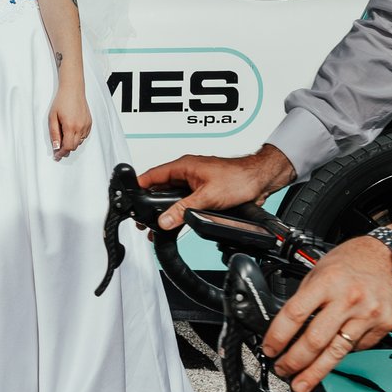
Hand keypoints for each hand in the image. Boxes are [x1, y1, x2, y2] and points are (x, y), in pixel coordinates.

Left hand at [49, 83, 91, 158]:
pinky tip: (72, 131)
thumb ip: (54, 134)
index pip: (67, 147)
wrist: (73, 90)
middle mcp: (81, 127)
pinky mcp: (89, 123)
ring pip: (79, 142)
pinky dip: (78, 137)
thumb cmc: (61, 101)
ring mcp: (86, 125)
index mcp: (70, 126)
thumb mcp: (52, 117)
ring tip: (64, 135)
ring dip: (72, 142)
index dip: (61, 153)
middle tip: (58, 148)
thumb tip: (56, 147)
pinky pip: (84, 136)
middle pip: (74, 147)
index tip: (57, 155)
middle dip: (66, 149)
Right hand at [139, 145, 297, 232]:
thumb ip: (183, 209)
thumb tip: (165, 220)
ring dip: (166, 209)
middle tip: (143, 219)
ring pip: (173, 196)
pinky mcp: (204, 191)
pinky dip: (179, 211)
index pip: (153, 175)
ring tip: (157, 224)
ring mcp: (195, 182)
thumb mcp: (207, 196)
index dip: (139, 187)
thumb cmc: (239, 177)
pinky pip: (185, 201)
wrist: (260, 180)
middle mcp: (187, 172)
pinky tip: (178, 221)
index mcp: (183, 166)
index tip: (131, 199)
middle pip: (160, 188)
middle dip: (151, 204)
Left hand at [262, 233, 391, 391]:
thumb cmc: (353, 262)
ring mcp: (368, 314)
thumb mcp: (321, 270)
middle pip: (314, 340)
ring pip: (336, 353)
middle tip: (282, 370)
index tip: (270, 348)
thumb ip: (305, 298)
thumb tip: (287, 328)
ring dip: (314, 372)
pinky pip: (357, 348)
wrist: (390, 257)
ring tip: (301, 383)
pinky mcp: (383, 326)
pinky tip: (331, 357)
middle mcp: (348, 298)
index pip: (295, 315)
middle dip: (293, 361)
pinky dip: (341, 354)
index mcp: (327, 281)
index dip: (278, 336)